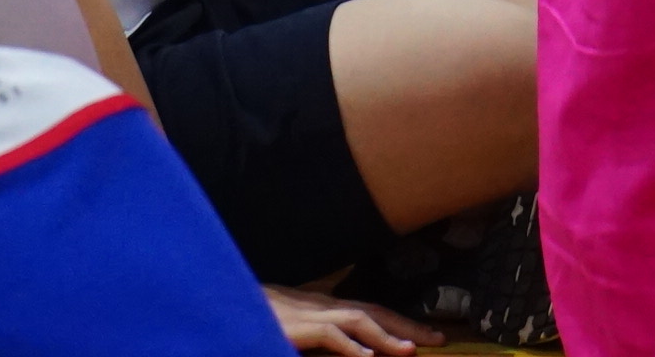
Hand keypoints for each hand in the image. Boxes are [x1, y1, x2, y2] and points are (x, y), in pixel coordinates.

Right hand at [263, 285, 440, 353]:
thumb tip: (349, 349)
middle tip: (437, 338)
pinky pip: (329, 335)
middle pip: (371, 310)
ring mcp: (306, 313)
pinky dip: (351, 346)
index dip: (396, 321)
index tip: (423, 335)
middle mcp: (317, 304)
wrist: (217, 302)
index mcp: (319, 306)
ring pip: (357, 318)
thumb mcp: (288, 329)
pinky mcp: (292, 327)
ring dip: (385, 336)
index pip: (366, 310)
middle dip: (405, 325)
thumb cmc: (250, 317)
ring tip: (409, 352)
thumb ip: (316, 336)